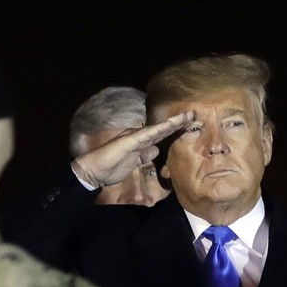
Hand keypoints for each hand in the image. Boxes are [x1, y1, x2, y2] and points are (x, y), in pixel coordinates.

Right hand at [72, 111, 192, 188]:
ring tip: (186, 117)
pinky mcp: (128, 142)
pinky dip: (157, 130)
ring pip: (156, 129)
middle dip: (177, 122)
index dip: (174, 130)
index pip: (160, 135)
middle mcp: (137, 137)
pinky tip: (168, 125)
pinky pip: (145, 135)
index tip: (188, 125)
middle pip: (162, 129)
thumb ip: (144, 156)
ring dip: (171, 123)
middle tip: (193, 115)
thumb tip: (155, 150)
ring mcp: (133, 138)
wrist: (93, 171)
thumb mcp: (134, 163)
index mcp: (140, 142)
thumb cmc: (111, 168)